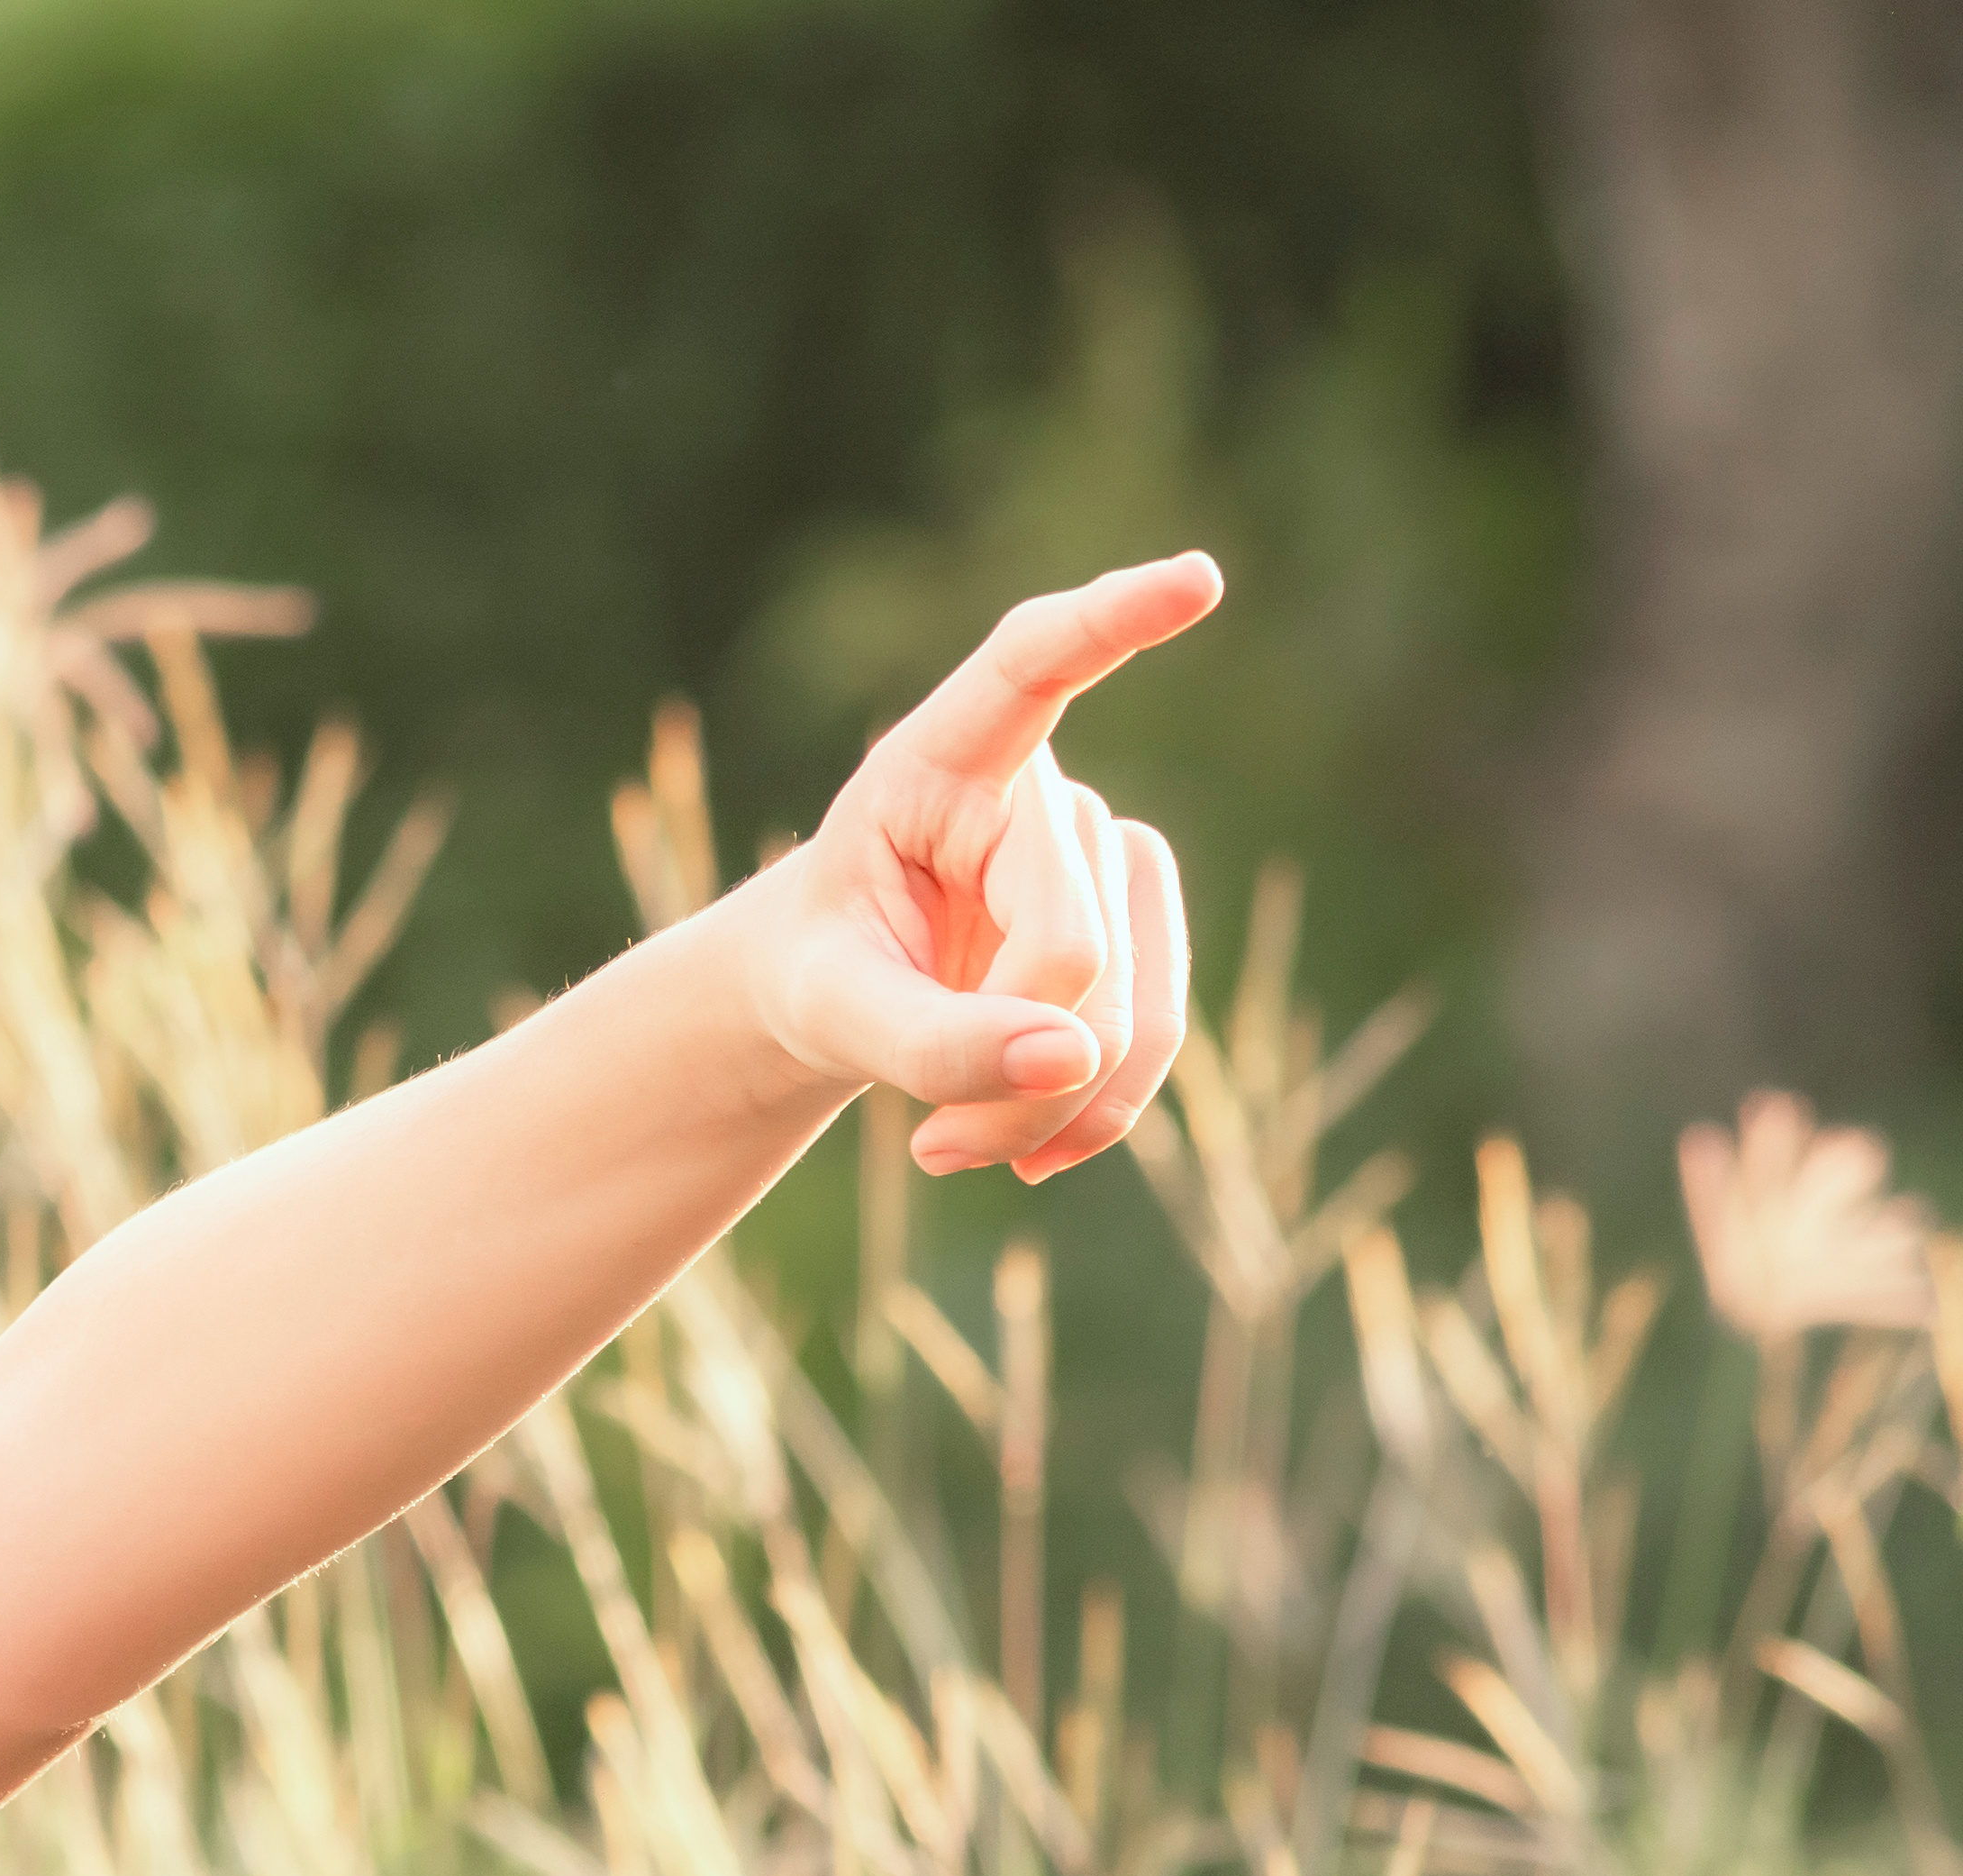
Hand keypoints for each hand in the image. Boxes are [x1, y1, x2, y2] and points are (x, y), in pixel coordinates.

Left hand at [739, 553, 1219, 1180]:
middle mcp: (1039, 787)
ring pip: (1125, 1006)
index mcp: (935, 762)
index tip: (1193, 581)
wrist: (839, 992)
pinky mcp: (1140, 911)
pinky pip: (1151, 1033)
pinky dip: (1091, 1111)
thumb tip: (1070, 1058)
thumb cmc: (820, 971)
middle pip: (1071, 949)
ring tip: (947, 1151)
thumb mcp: (831, 1011)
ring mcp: (1103, 846)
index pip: (1029, 667)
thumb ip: (928, 1039)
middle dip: (1006, 1067)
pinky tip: (1024, 1155)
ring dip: (1050, 1106)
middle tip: (927, 1148)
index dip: (1110, 623)